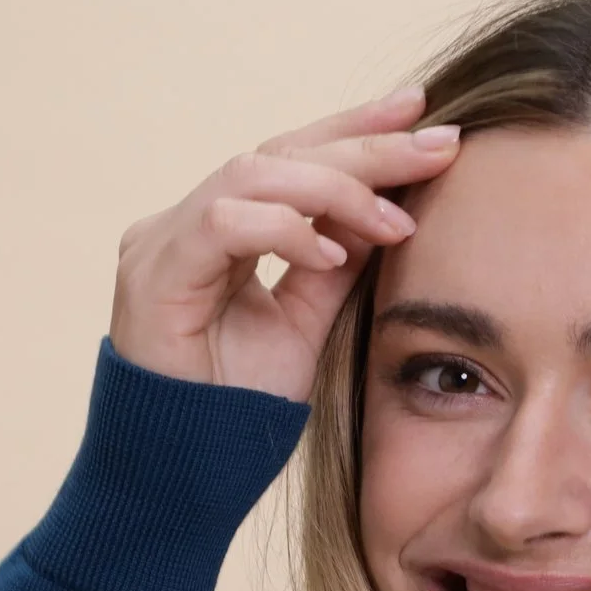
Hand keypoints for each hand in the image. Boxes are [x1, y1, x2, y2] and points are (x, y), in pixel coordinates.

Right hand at [108, 84, 461, 401]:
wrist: (184, 478)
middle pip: (280, 152)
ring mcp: (160, 243)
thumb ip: (337, 263)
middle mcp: (184, 223)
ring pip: (253, 172)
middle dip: (364, 143)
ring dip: (336, 189)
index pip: (292, 158)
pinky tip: (334, 255)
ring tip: (397, 220)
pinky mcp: (152, 275)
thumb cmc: (237, 411)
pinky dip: (285, 230)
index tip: (423, 112)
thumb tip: (391, 205)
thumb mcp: (306, 324)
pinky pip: (223, 223)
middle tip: (438, 142)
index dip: (356, 130)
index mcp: (217, 229)